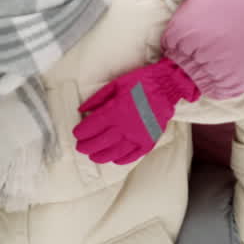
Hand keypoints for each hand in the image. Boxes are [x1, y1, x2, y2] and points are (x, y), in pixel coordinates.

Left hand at [73, 57, 199, 164]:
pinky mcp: (149, 141)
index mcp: (114, 111)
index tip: (76, 134)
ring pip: (114, 153)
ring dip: (100, 156)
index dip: (81, 133)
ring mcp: (137, 136)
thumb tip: (81, 110)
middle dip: (86, 146)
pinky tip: (114, 159)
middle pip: (99, 142)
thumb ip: (97, 99)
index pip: (91, 127)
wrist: (166, 86)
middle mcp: (124, 126)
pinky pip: (133, 156)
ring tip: (93, 156)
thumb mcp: (115, 84)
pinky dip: (121, 160)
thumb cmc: (140, 83)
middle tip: (80, 147)